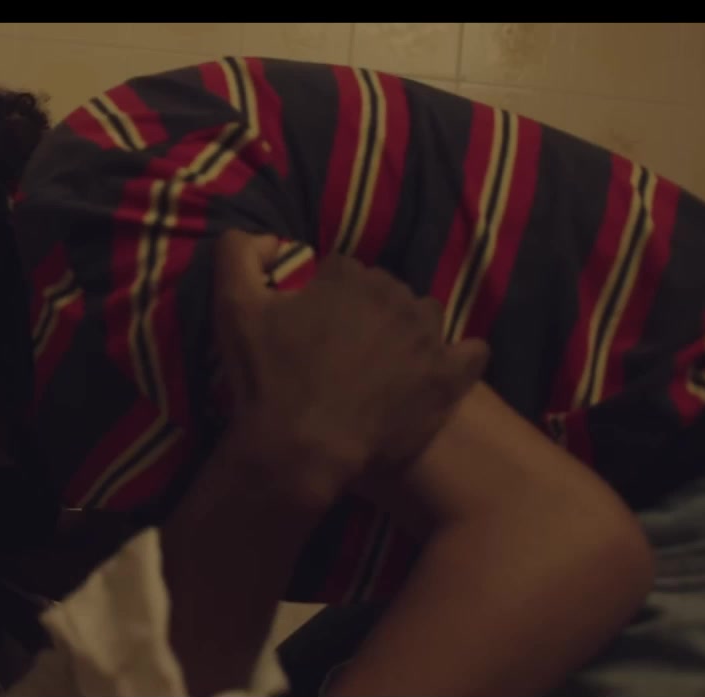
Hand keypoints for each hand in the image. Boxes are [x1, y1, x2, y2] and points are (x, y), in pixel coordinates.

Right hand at [213, 230, 487, 504]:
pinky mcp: (448, 378)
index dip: (325, 295)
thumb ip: (239, 253)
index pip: (343, 270)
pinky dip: (458, 358)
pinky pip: (472, 353)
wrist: (299, 449)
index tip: (312, 325)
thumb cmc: (266, 380)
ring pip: (425, 317)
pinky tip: (435, 372)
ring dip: (408, 332)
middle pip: (386, 291)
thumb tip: (272, 240)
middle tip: (342, 351)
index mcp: (349, 277)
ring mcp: (427, 338)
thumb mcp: (232, 306)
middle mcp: (396, 297)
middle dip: (366, 312)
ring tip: (383, 364)